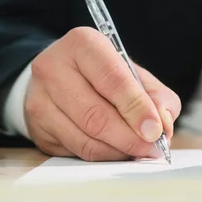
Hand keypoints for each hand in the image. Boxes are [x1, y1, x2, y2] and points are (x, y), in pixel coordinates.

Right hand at [24, 27, 180, 160]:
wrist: (59, 79)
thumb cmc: (103, 76)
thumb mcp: (135, 75)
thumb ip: (157, 97)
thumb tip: (163, 125)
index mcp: (83, 44)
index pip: (113, 79)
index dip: (137, 108)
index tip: (156, 130)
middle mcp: (53, 68)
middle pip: (96, 115)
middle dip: (130, 138)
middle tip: (152, 148)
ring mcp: (40, 100)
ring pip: (85, 139)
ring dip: (118, 151)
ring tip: (138, 151)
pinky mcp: (38, 128)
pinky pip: (76, 151)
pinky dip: (103, 157)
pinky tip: (117, 151)